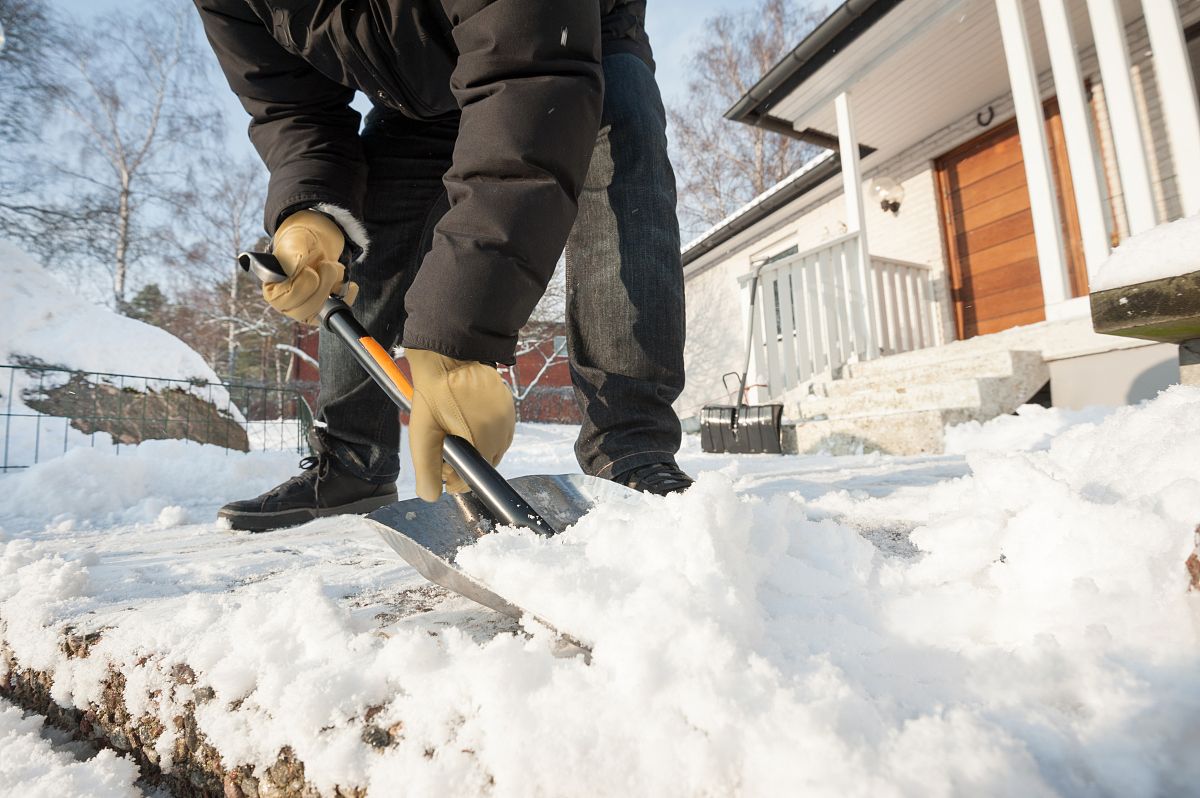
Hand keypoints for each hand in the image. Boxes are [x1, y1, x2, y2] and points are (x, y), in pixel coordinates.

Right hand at [263, 210, 358, 324]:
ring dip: (333, 288)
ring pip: (321, 312)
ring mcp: (305, 309)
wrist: (318, 241)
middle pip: (305, 311)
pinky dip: (347, 298)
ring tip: (333, 269)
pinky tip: (349, 285)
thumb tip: (295, 270)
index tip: (309, 268)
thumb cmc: (301, 242)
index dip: (303, 284)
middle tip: (326, 265)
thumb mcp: (295, 242)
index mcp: (272, 289)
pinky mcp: (322, 311)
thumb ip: (291, 256)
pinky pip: (337, 313)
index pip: (285, 300)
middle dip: (322, 285)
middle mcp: (286, 304)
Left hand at [406, 349, 515, 501]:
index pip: (475, 477)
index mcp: (482, 440)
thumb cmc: (433, 393)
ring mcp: (508, 418)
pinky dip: (486, 431)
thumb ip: (427, 469)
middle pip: (486, 463)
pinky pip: (500, 431)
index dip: (455, 476)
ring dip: (477, 446)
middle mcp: (501, 431)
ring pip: (494, 448)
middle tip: (446, 444)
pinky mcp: (510, 406)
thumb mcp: (422, 434)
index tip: (442, 465)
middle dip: (467, 461)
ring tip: (457, 429)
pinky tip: (468, 419)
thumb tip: (433, 496)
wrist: (448, 356)